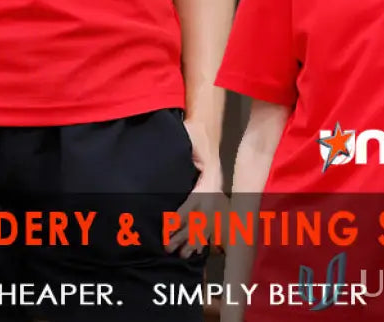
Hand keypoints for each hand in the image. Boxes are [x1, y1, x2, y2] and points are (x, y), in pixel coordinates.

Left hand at [166, 117, 227, 258]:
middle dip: (187, 233)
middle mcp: (215, 185)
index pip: (197, 198)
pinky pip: (212, 219)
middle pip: (203, 215)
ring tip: (183, 254)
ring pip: (209, 220)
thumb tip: (167, 160)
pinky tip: (197, 248)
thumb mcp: (188, 135)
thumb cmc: (195, 132)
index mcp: (210, 174)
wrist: (205, 129)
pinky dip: (204, 235)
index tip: (169, 226)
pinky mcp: (213, 195)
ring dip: (196, 238)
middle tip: (169, 247)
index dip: (183, 214)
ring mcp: (216, 191)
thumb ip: (182, 148)